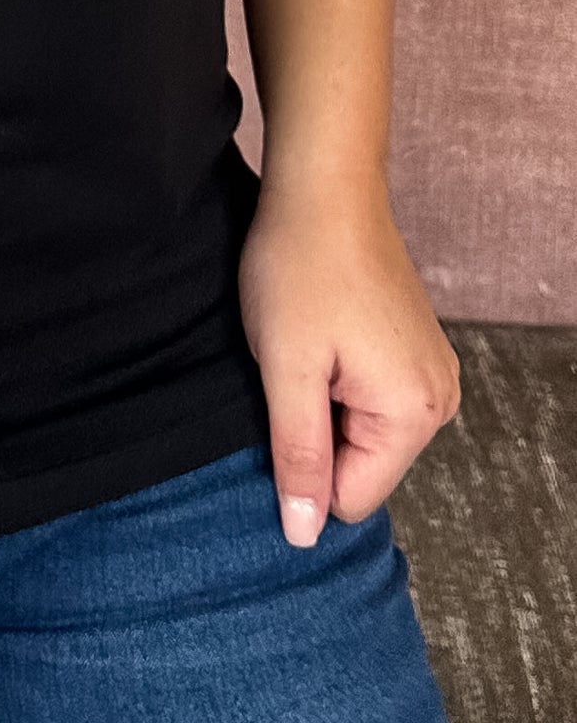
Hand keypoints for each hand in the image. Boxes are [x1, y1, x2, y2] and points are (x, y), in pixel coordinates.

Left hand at [237, 172, 461, 550]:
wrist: (325, 186)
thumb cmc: (300, 268)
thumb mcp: (286, 369)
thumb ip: (299, 456)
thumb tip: (304, 536)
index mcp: (413, 413)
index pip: (350, 498)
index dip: (302, 463)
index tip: (283, 402)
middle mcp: (439, 400)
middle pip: (360, 468)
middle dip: (317, 431)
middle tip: (295, 368)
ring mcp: (432, 373)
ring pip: (361, 434)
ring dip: (325, 404)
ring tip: (308, 347)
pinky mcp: (416, 351)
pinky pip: (371, 400)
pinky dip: (339, 381)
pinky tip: (323, 335)